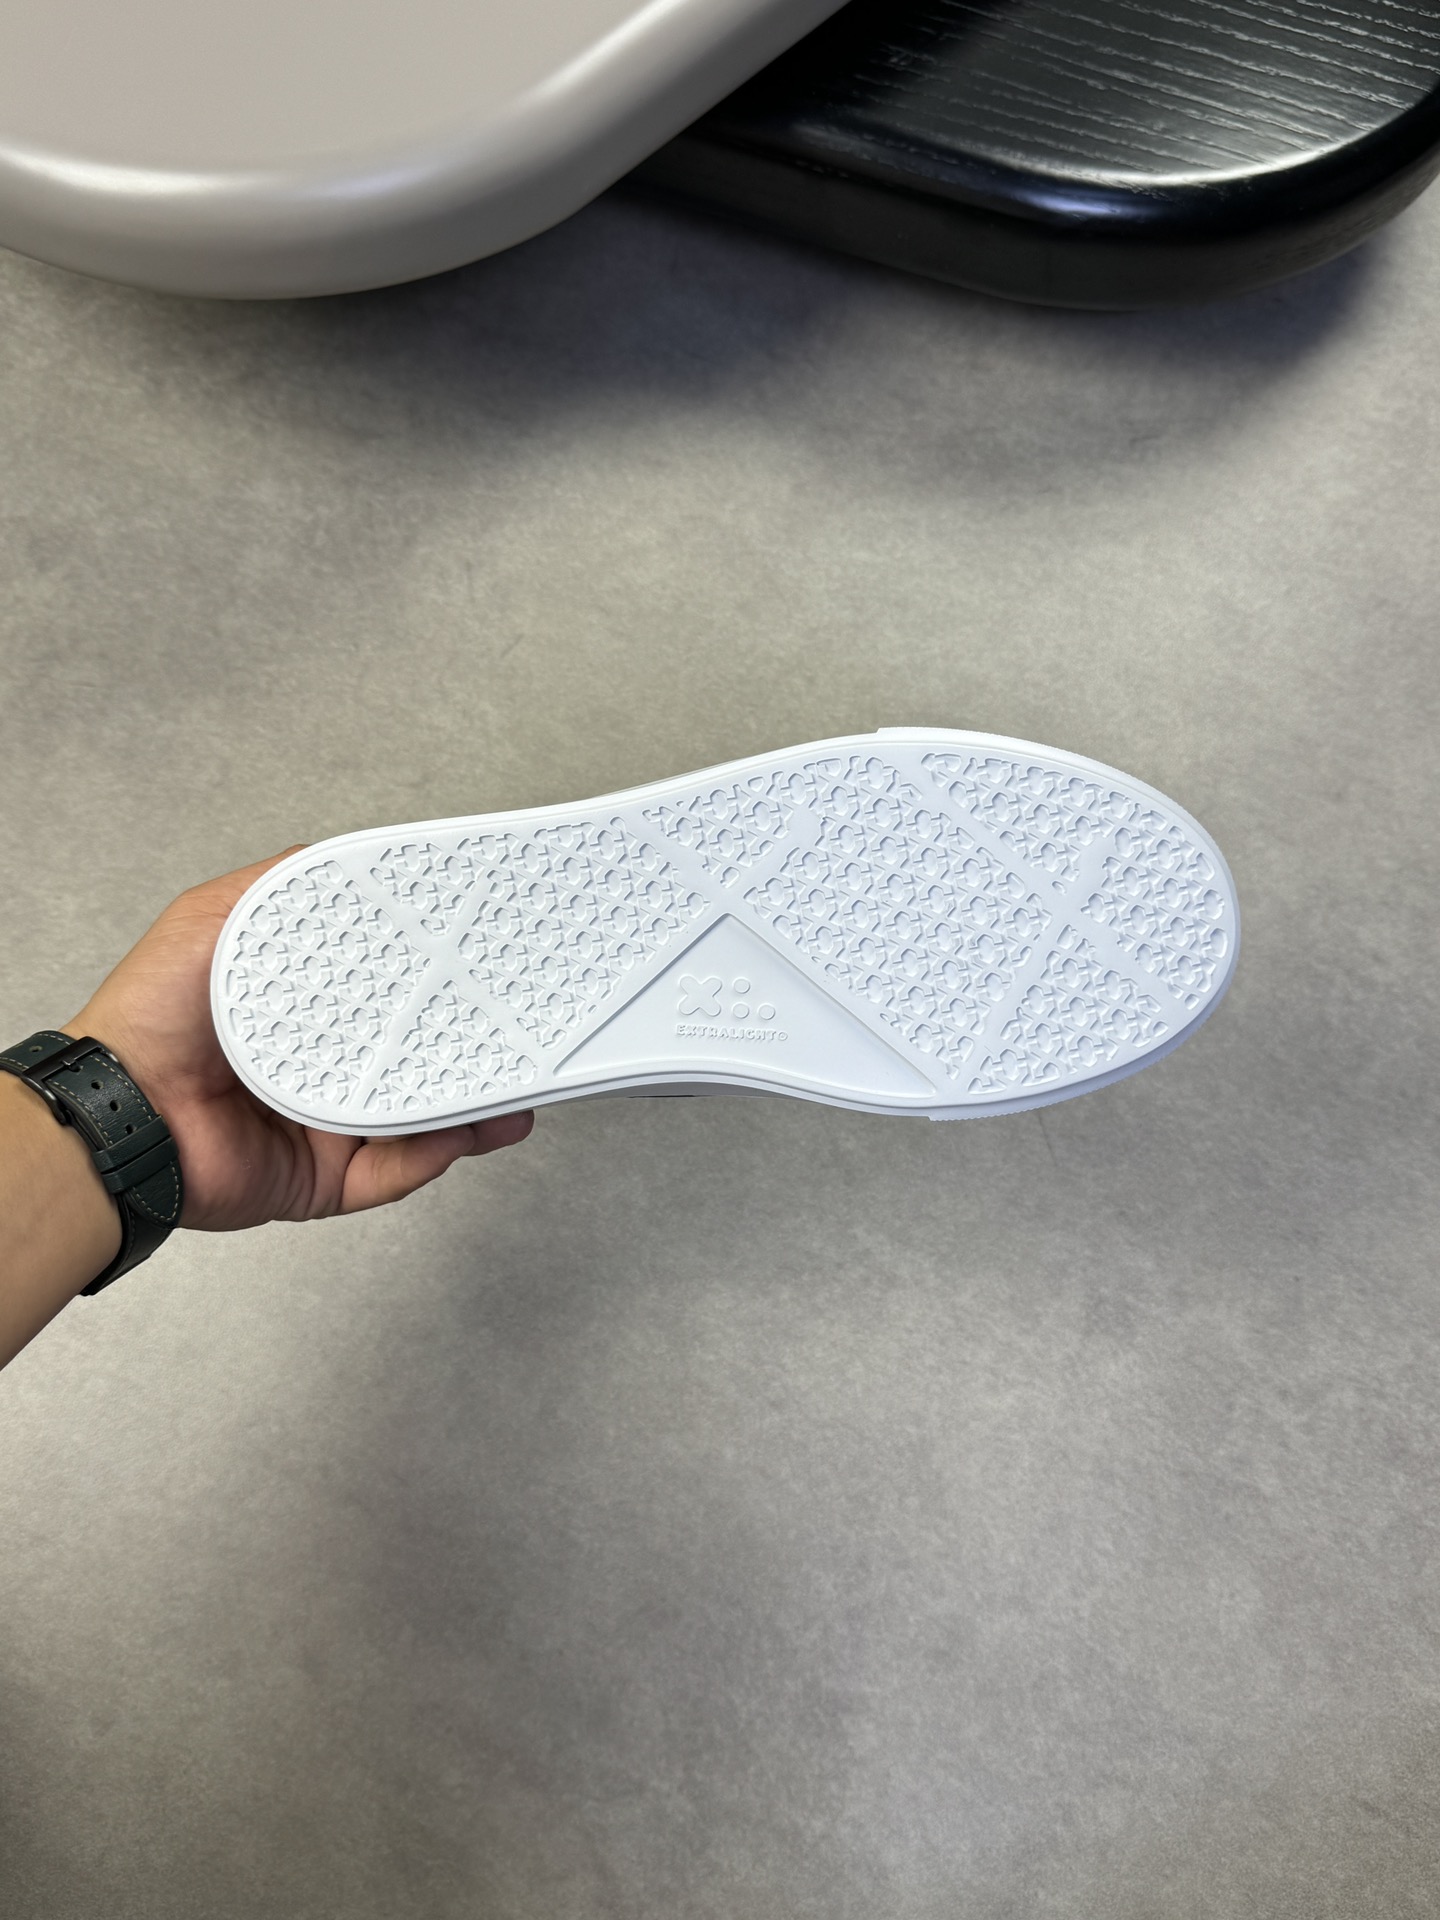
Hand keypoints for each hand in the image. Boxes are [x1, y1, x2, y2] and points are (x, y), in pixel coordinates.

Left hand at [65, 851, 533, 1231]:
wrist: (122, 1114)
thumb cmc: (150, 1017)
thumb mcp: (216, 918)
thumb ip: (283, 885)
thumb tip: (350, 857)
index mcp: (303, 1010)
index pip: (387, 991)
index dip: (436, 979)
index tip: (481, 962)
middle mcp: (322, 1067)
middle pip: (416, 1057)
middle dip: (473, 1046)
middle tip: (520, 1028)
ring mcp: (328, 1127)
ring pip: (422, 1119)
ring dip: (475, 1107)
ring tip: (517, 1090)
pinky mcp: (326, 1181)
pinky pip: (395, 1172)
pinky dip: (435, 1155)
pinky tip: (471, 1131)